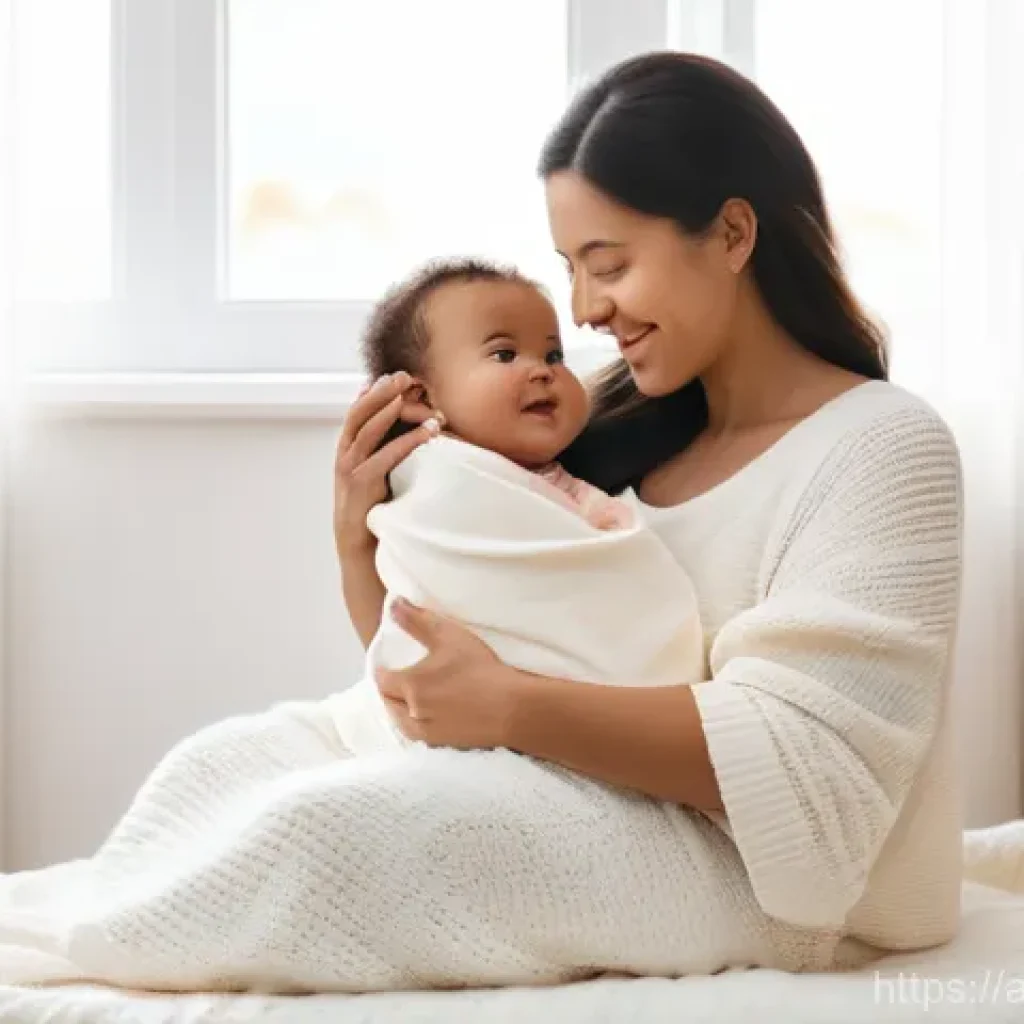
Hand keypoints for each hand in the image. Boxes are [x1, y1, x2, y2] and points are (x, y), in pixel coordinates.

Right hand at [334, 372, 439, 556]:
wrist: (359, 543)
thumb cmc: (373, 505)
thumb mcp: (376, 471)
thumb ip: (384, 448)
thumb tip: (406, 424)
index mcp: (347, 448)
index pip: (357, 410)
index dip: (374, 391)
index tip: (394, 375)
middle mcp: (344, 454)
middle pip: (360, 413)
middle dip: (381, 392)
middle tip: (404, 376)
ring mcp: (350, 468)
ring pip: (369, 429)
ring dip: (392, 409)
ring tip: (413, 395)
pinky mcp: (362, 484)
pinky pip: (386, 455)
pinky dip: (408, 440)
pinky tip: (428, 431)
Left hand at [376, 598, 520, 749]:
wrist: (511, 709)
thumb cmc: (480, 669)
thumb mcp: (448, 635)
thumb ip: (417, 620)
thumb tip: (392, 605)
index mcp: (410, 686)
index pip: (382, 680)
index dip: (382, 671)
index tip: (386, 665)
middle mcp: (412, 713)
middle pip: (388, 703)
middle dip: (388, 691)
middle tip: (395, 682)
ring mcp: (428, 733)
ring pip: (401, 723)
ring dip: (400, 711)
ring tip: (408, 702)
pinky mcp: (444, 745)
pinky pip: (420, 736)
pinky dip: (417, 726)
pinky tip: (429, 720)